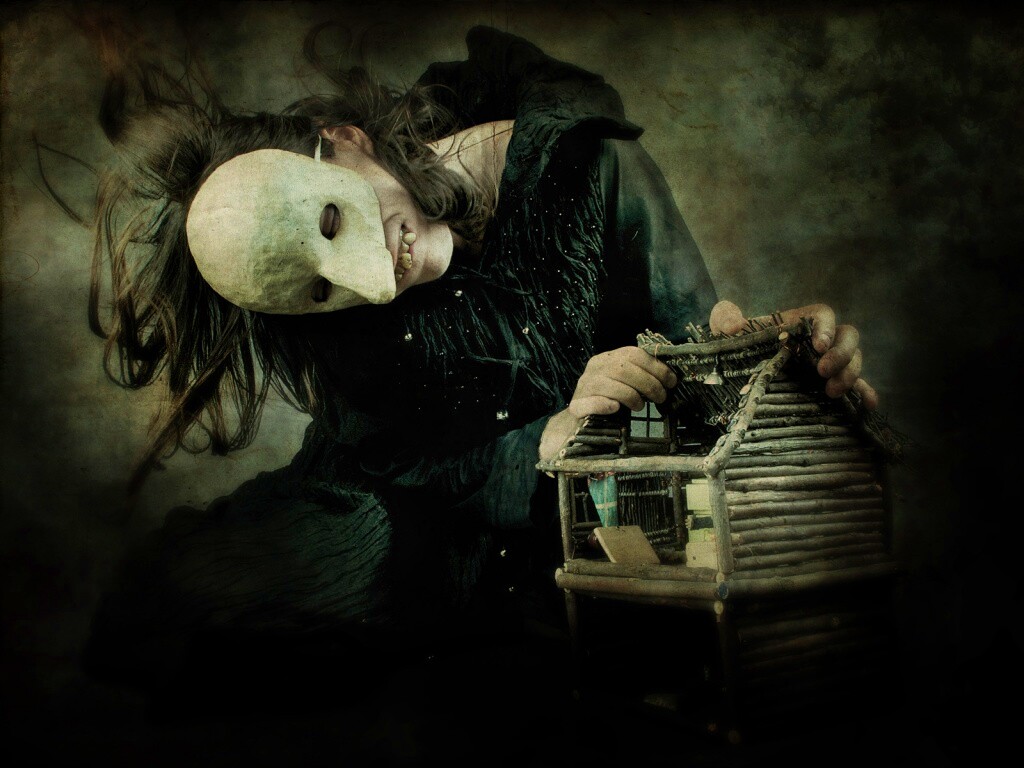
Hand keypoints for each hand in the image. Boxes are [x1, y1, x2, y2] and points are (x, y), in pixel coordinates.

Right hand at [539, 347, 677, 463]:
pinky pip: (594, 403)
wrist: (579, 422)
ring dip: (633, 397)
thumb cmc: (608, 400)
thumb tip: (669, 377)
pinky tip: (616, 409)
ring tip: (640, 407)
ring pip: (613, 385)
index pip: (633, 354)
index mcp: (607, 358)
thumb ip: (640, 375)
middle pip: (625, 369)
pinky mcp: (577, 406)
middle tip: (661, 398)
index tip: (671, 381)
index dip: (656, 367)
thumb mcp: (624, 382)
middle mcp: (594, 368)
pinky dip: (607, 405)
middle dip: (649, 384)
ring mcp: (584, 386)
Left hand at [709, 300, 878, 409]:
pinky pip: (856, 386)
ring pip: (854, 360)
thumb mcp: (723, 327)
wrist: (734, 369)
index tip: (817, 345)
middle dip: (841, 353)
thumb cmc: (733, 343)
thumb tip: (733, 326)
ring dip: (850, 375)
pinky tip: (867, 405)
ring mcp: (827, 362)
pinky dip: (865, 393)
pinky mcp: (829, 384)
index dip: (825, 328)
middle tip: (822, 372)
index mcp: (798, 322)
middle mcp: (818, 340)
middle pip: (847, 336)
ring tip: (831, 392)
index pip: (823, 315)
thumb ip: (725, 317)